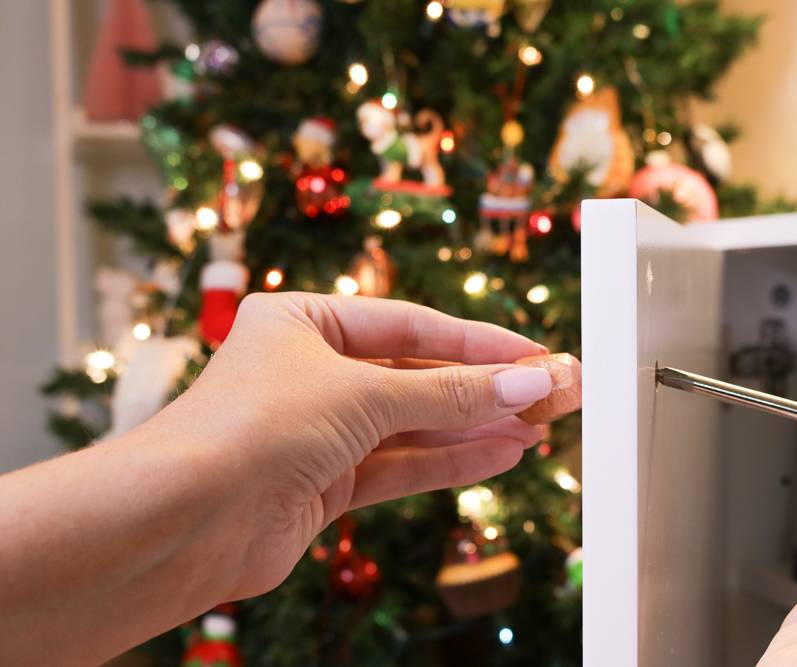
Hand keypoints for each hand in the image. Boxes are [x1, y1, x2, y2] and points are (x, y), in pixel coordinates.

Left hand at [151, 293, 551, 602]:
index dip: (478, 341)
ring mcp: (319, 430)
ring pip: (414, 424)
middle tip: (550, 394)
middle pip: (417, 376)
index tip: (535, 355)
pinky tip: (500, 455)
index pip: (410, 325)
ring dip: (476, 427)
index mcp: (304, 323)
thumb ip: (450, 393)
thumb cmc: (253, 429)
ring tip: (538, 428)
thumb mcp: (364, 395)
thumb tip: (525, 384)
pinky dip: (450, 461)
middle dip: (485, 388)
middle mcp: (310, 372)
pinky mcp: (325, 482)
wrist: (184, 522)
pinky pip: (401, 465)